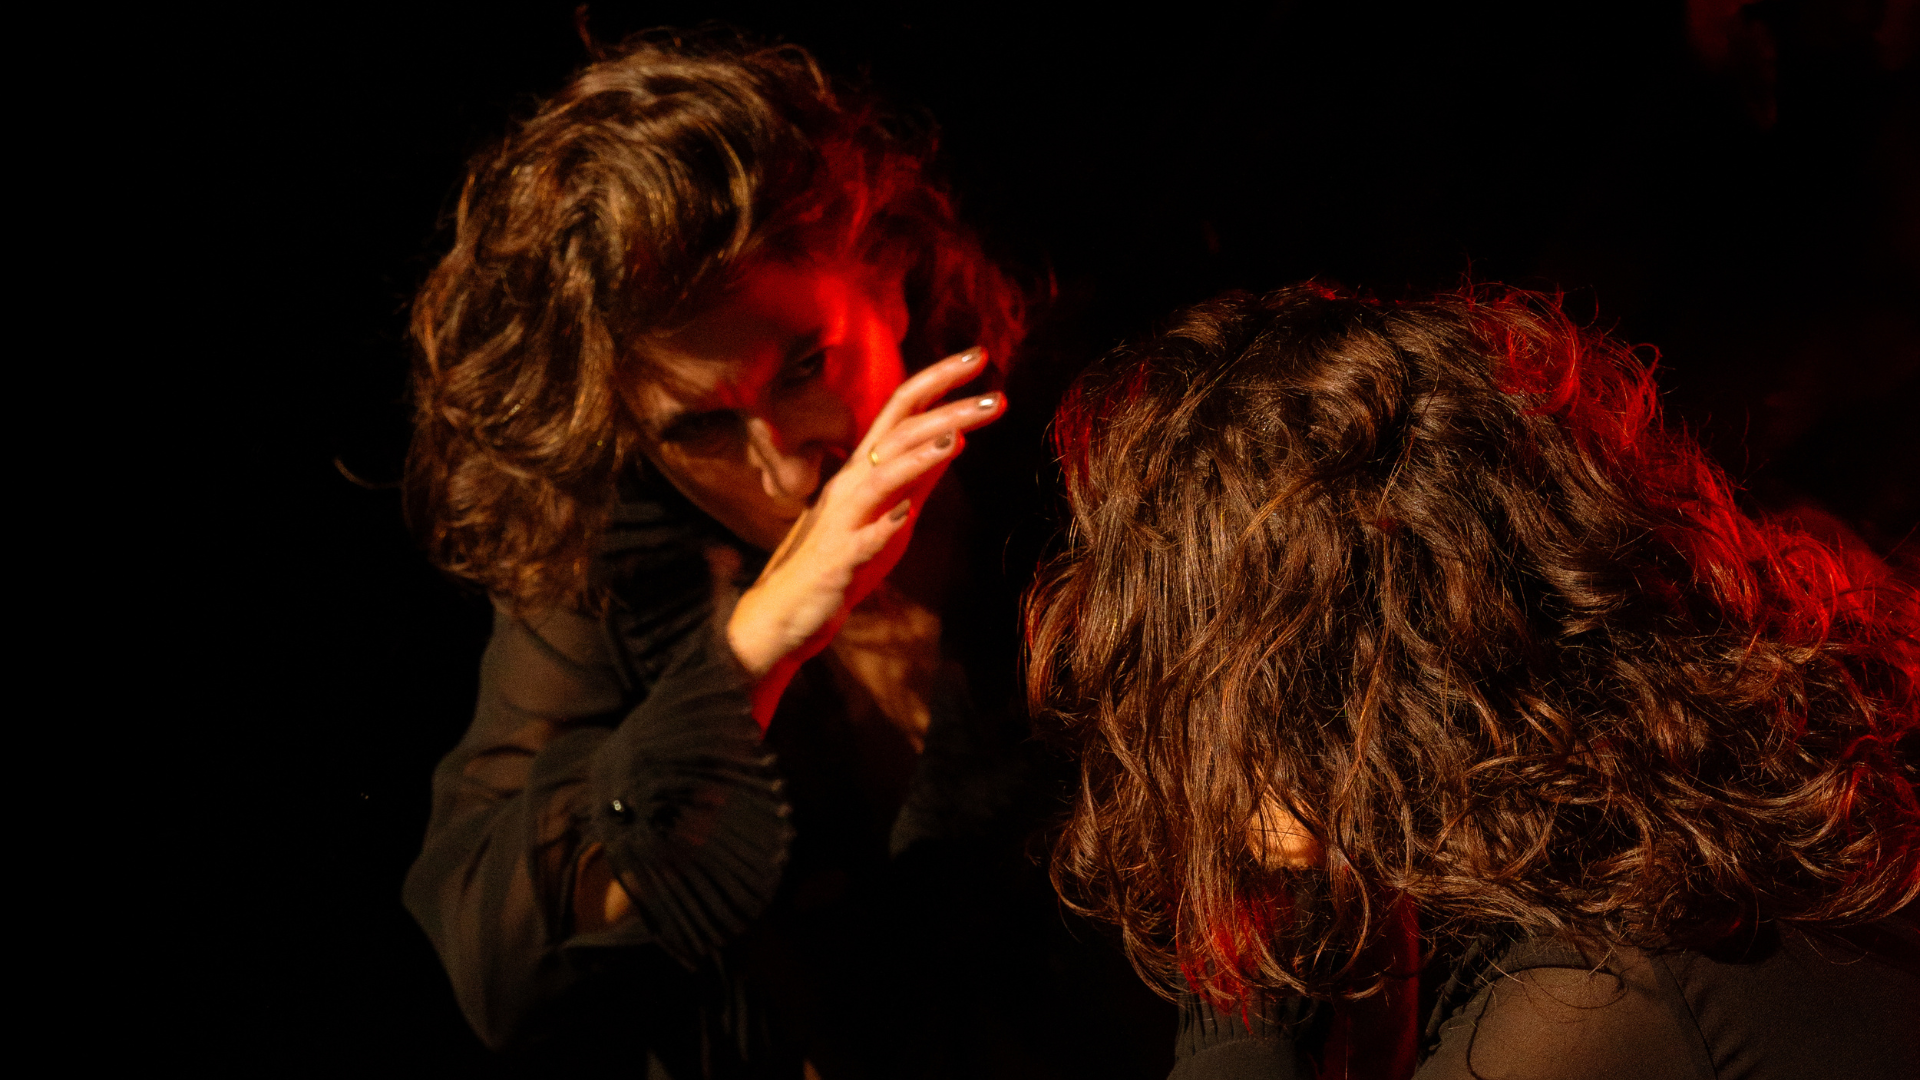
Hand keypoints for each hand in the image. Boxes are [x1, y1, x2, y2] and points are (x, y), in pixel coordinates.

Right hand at [727, 348, 1004, 725]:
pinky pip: (859, 541)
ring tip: (960, 437)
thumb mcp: (891, 512)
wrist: (784, 614)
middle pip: (898, 434)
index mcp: (865, 470)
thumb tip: (956, 437)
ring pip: (880, 479)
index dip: (940, 380)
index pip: (903, 410)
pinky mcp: (836, 563)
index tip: (980, 354)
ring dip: (919, 457)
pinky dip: (881, 526)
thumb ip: (919, 476)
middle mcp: (852, 485)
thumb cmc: (841, 559)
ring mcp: (843, 522)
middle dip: (948, 411)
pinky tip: (904, 518)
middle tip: (998, 394)